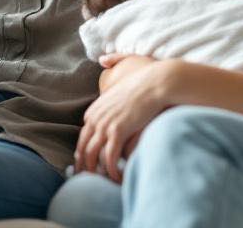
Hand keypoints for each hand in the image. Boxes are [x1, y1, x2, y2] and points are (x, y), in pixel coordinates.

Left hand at [77, 56, 175, 182]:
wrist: (158, 82)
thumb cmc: (147, 78)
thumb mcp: (123, 69)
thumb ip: (113, 61)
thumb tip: (103, 59)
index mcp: (96, 108)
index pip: (84, 134)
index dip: (85, 150)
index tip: (88, 162)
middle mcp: (96, 117)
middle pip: (83, 147)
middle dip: (84, 165)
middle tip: (90, 179)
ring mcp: (105, 125)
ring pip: (92, 156)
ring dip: (97, 172)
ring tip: (104, 183)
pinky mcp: (117, 132)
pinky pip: (109, 158)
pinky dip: (112, 171)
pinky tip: (118, 178)